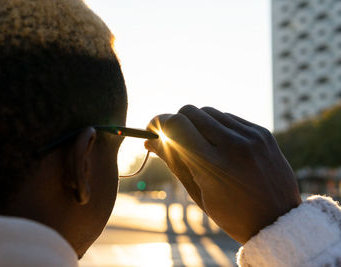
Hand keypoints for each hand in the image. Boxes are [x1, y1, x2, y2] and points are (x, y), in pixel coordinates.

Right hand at [146, 105, 300, 243]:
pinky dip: (217, 127)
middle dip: (176, 122)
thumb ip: (174, 162)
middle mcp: (233, 144)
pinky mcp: (262, 133)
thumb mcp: (197, 193)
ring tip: (200, 145)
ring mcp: (251, 136)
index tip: (152, 130)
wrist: (278, 221)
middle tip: (174, 139)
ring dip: (197, 124)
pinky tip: (220, 145)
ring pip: (209, 111)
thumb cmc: (232, 214)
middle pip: (190, 112)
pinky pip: (229, 118)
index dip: (158, 123)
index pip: (176, 125)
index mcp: (213, 165)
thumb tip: (150, 141)